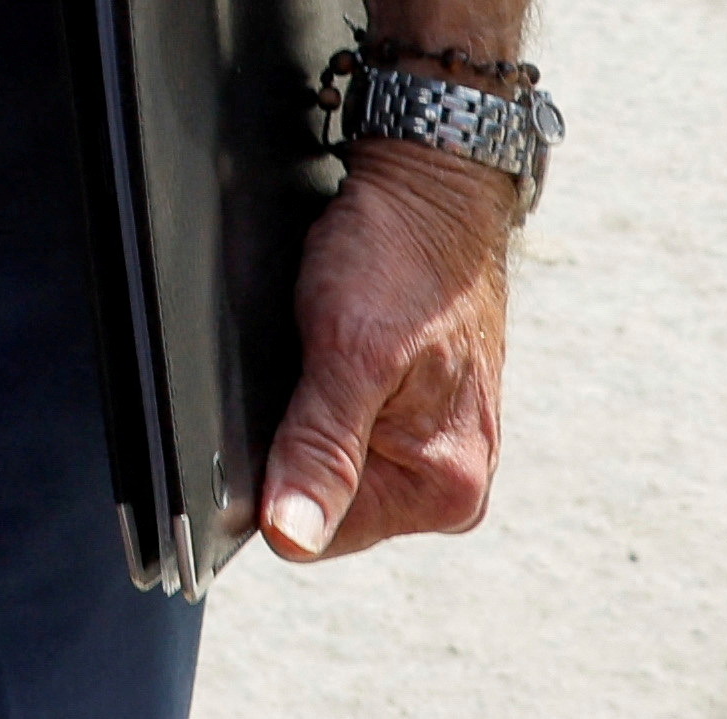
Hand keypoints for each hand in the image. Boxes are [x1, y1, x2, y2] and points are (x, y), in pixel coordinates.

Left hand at [259, 139, 514, 558]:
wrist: (435, 190)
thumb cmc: (400, 257)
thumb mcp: (346, 351)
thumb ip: (318, 449)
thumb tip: (290, 537)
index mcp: (443, 491)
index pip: (317, 534)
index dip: (275, 480)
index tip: (277, 410)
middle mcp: (451, 485)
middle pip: (329, 502)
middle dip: (297, 441)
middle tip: (310, 364)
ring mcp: (440, 451)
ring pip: (335, 463)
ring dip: (313, 414)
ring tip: (327, 350)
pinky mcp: (425, 418)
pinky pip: (352, 430)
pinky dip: (330, 395)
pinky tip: (337, 351)